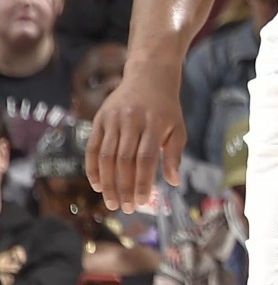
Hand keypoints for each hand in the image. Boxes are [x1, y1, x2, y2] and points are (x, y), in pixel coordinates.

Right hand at [86, 65, 185, 211]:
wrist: (149, 77)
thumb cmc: (166, 108)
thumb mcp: (178, 128)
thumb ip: (174, 155)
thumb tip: (173, 182)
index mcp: (154, 124)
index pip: (146, 159)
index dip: (142, 182)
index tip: (141, 201)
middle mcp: (132, 121)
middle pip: (124, 160)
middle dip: (124, 187)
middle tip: (125, 207)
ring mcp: (113, 119)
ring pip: (106, 156)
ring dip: (107, 182)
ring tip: (112, 202)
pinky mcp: (99, 118)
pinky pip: (92, 147)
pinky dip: (92, 168)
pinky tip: (97, 184)